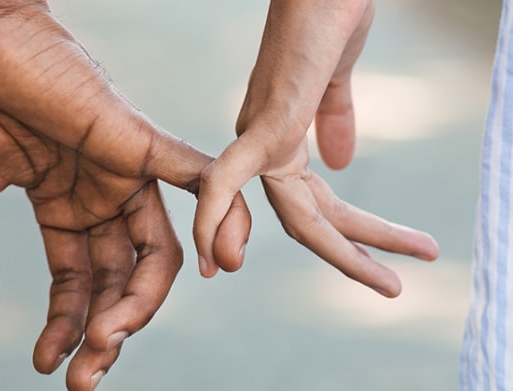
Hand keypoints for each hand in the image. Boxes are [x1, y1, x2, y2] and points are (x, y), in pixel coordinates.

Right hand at [0, 1, 249, 388]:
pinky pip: (196, 179)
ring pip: (159, 250)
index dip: (67, 326)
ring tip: (112, 343)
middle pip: (121, 278)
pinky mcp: (137, 139)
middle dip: (107, 330)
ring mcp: (122, 171)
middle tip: (85, 377)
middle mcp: (100, 195)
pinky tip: (217, 265)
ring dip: (142, 303)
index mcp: (62, 206)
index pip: (78, 281)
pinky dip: (217, 216)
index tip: (47, 363)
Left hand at [194, 0, 438, 295]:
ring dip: (342, 255)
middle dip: (353, 255)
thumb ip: (333, 117)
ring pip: (295, 214)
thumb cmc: (329, 14)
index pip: (310, 200)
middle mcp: (263, 143)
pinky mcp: (267, 120)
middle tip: (394, 288)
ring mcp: (263, 133)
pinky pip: (230, 179)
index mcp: (279, 136)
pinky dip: (216, 219)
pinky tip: (220, 258)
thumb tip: (342, 162)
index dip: (332, 236)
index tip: (366, 264)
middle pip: (308, 217)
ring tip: (393, 287)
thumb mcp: (335, 78)